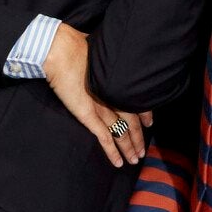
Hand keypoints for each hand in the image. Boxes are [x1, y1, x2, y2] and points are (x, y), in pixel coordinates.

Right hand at [42, 24, 151, 165]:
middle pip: (133, 121)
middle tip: (143, 150)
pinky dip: (113, 152)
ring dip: (130, 148)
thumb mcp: (98, 55)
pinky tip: (119, 163)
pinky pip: (105, 139)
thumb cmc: (77, 48)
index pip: (137, 102)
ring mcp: (103, 107)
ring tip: (135, 160)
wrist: (62, 51)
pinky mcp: (89, 116)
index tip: (150, 122)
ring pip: (122, 133)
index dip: (145, 114)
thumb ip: (106, 65)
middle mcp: (114, 96)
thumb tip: (109, 63)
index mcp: (118, 83)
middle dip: (139, 138)